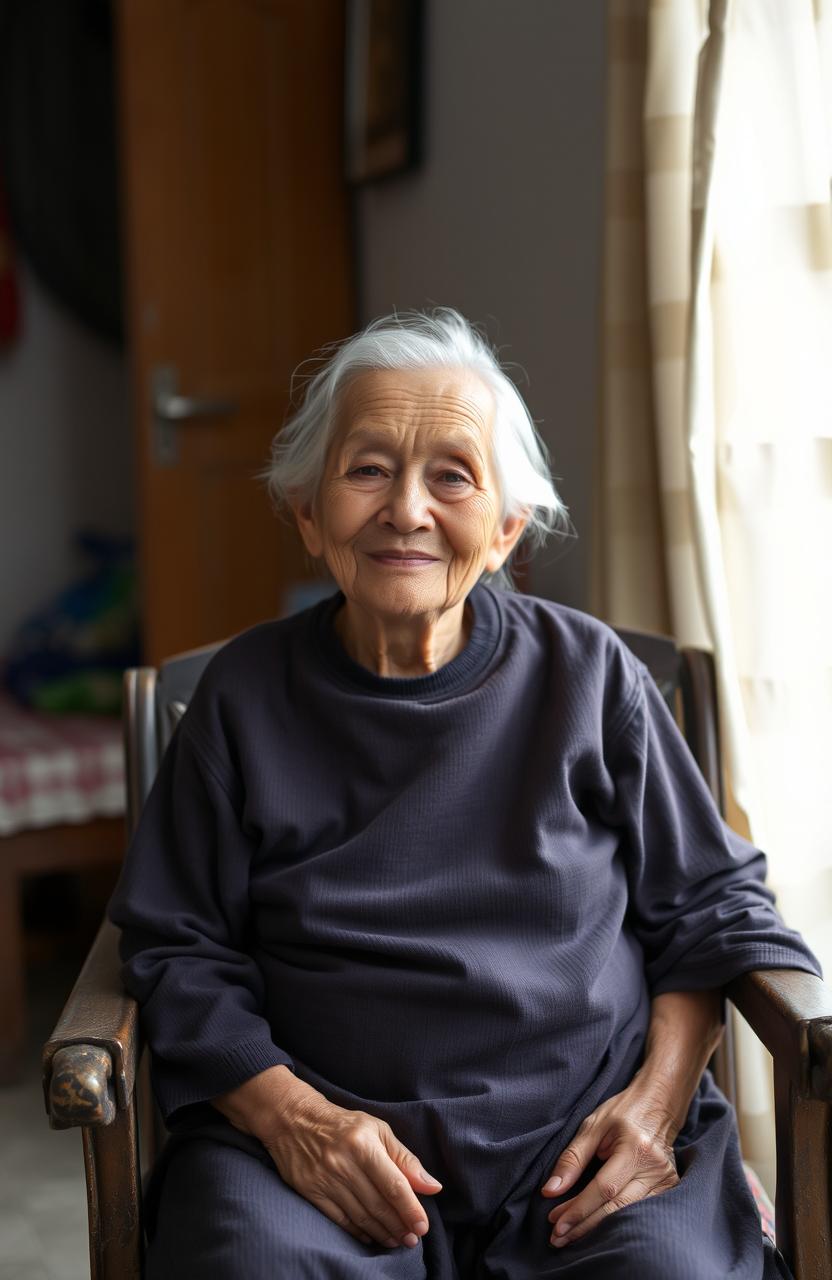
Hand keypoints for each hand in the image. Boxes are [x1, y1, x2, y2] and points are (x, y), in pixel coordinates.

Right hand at [214, 1069, 441, 1249]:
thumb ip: (405, 1158)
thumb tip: (432, 1186)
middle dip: (399, 1226)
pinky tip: (371, 1237)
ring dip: (382, 1232)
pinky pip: (339, 1219)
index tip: (423, 1226)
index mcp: (364, 1144)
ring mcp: (325, 1179)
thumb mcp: (377, 1130)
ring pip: (360, 1216)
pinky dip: (358, 1231)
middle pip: (378, 1205)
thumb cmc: (344, 1124)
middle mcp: (344, 1163)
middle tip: (413, 1239)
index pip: (393, 1184)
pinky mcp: (311, 1191)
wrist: (294, 1119)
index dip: (410, 1209)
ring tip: (397, 1240)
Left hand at [540, 1083, 679, 1248]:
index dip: (578, 1209)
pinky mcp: (670, 1188)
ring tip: (570, 1237)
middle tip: (557, 1237)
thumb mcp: (592, 1126)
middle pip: (616, 1208)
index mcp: (635, 1147)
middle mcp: (655, 1168)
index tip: (555, 1223)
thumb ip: (572, 1159)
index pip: (604, 1188)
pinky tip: (596, 1229)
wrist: (657, 1103)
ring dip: (597, 1229)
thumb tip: (550, 1191)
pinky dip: (617, 1224)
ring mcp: (666, 1180)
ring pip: (629, 1216)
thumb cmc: (622, 1112)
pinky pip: (641, 1213)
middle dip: (584, 1226)